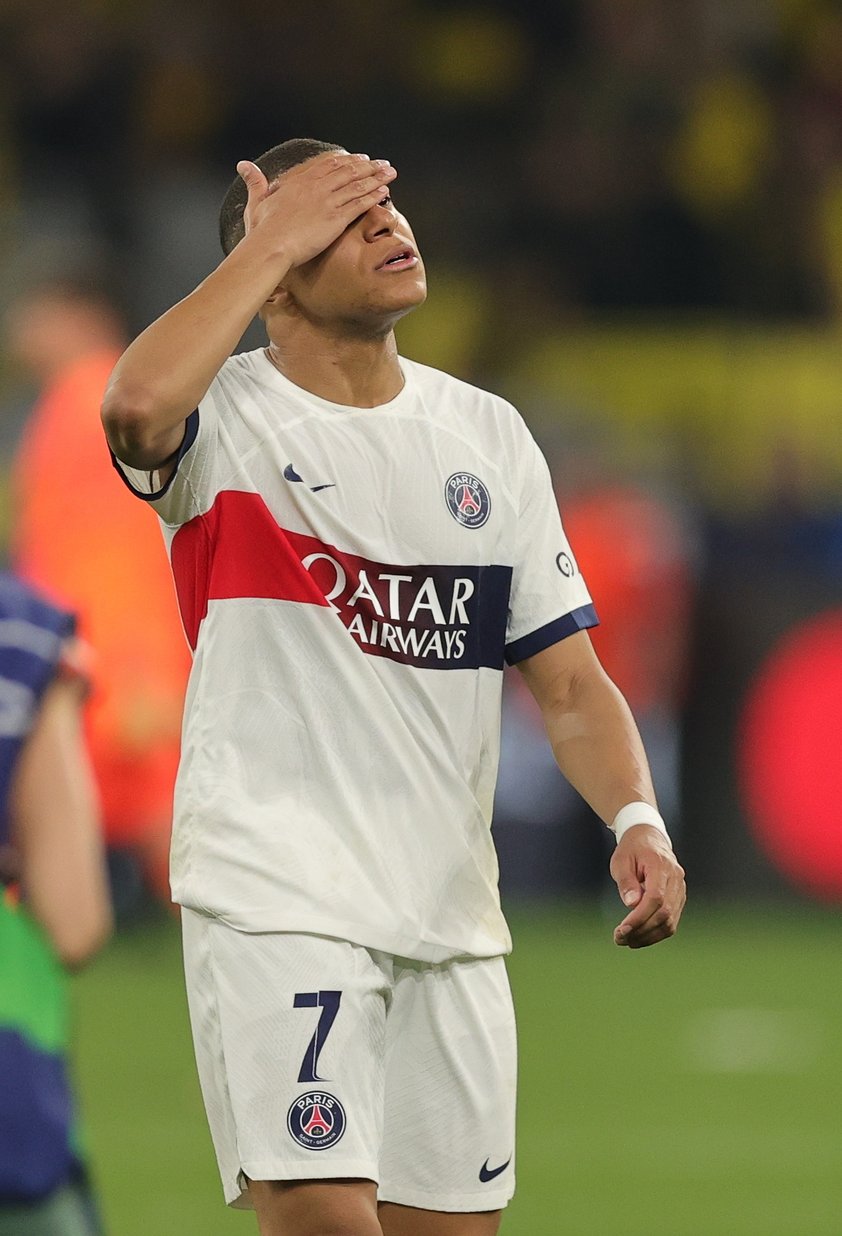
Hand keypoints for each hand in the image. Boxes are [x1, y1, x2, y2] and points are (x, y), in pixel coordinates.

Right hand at [235, 151, 397, 267]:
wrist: (271, 247)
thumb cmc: (261, 230)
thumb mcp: (257, 202)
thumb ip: (255, 183)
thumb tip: (243, 165)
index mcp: (299, 182)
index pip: (327, 165)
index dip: (345, 161)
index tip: (358, 158)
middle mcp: (315, 187)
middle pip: (347, 170)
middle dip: (367, 165)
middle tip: (381, 162)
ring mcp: (327, 201)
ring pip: (357, 184)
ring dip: (377, 176)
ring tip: (391, 172)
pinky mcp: (336, 218)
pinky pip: (360, 203)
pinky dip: (374, 195)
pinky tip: (385, 191)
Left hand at [609, 824, 685, 948]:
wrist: (649, 838)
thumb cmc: (631, 849)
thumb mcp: (621, 860)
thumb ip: (626, 882)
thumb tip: (631, 905)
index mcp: (661, 866)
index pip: (656, 898)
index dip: (639, 917)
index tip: (622, 930)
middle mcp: (676, 878)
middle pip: (664, 913)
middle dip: (641, 930)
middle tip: (619, 939)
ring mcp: (680, 889)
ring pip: (670, 922)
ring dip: (649, 936)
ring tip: (627, 941)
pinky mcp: (679, 898)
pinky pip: (671, 921)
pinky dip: (656, 933)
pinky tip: (639, 937)